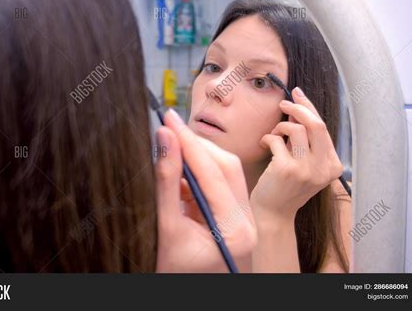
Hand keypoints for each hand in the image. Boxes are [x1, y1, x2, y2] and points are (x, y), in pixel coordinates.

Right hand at [155, 109, 255, 272]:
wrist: (183, 291)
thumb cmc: (174, 270)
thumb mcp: (166, 227)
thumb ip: (166, 182)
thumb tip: (165, 139)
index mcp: (235, 230)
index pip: (213, 174)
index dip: (189, 143)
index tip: (169, 120)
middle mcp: (246, 222)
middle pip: (225, 167)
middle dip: (196, 146)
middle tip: (169, 127)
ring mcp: (241, 218)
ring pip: (223, 171)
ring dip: (196, 157)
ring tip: (170, 147)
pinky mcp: (230, 215)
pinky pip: (216, 182)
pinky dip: (195, 172)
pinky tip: (177, 169)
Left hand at [250, 87, 343, 222]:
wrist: (273, 214)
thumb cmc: (286, 186)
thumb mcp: (303, 163)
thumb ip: (304, 139)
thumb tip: (297, 107)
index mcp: (333, 166)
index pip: (323, 128)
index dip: (309, 107)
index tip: (297, 94)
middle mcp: (324, 168)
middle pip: (316, 124)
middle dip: (298, 107)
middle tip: (283, 103)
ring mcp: (306, 170)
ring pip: (296, 129)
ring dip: (280, 126)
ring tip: (272, 134)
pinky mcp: (286, 169)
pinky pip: (276, 140)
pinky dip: (268, 138)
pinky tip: (264, 145)